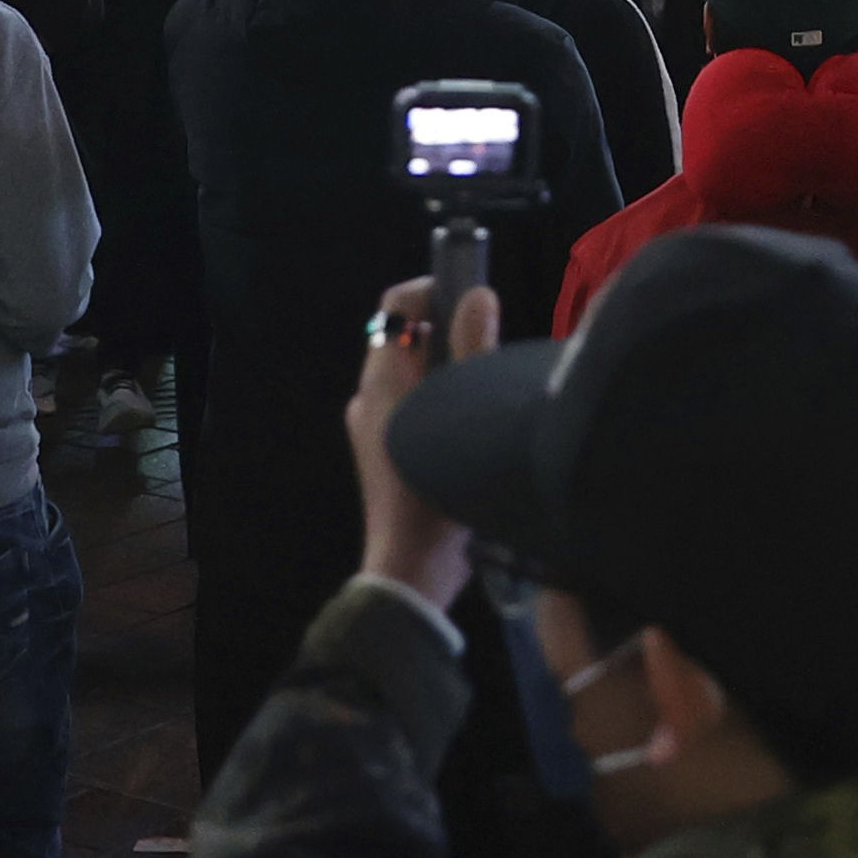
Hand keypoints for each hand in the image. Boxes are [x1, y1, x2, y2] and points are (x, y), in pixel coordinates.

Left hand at [348, 273, 501, 599]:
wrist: (410, 569)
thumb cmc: (436, 494)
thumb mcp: (463, 417)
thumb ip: (472, 352)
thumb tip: (479, 295)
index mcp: (383, 380)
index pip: (396, 305)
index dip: (432, 288)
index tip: (472, 295)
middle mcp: (369, 394)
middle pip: (403, 335)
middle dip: (445, 325)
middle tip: (488, 341)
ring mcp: (370, 424)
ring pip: (408, 369)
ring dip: (443, 361)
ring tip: (483, 378)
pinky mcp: (380, 449)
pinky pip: (406, 399)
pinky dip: (434, 391)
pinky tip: (468, 416)